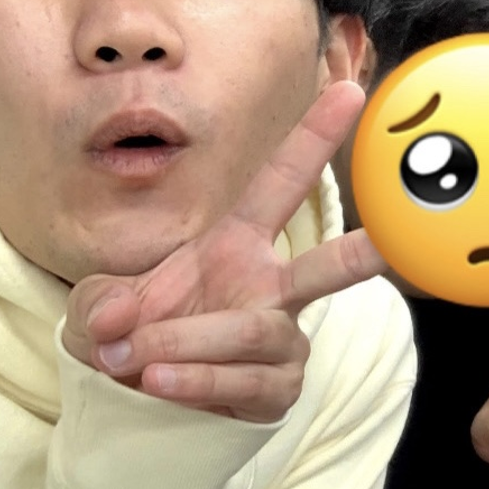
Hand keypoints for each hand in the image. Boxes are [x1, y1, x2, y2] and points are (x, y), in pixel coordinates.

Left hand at [61, 81, 386, 422]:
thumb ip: (100, 304)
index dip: (313, 138)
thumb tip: (120, 320)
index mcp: (238, 244)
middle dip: (362, 253)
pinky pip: (245, 381)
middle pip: (327, 268)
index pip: (280, 183)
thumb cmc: (137, 333)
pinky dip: (195, 380)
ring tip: (138, 357)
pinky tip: (159, 379)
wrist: (143, 396)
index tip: (348, 93)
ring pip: (257, 331)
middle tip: (388, 244)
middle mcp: (272, 288)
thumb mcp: (101, 307)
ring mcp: (282, 340)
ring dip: (189, 340)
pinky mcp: (278, 388)